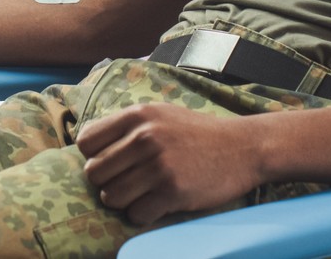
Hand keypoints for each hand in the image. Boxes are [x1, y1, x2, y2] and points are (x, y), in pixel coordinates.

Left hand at [76, 102, 263, 225]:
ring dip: (123, 201)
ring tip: (142, 194)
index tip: (112, 162)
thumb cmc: (197, 134)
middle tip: (128, 182)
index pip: (86, 141)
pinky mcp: (173, 191)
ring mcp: (159, 165)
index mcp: (138, 115)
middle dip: (107, 182)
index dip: (94, 155)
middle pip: (94, 173)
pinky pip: (136, 214)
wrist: (243, 148)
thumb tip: (87, 146)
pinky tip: (158, 203)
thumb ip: (126, 127)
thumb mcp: (160, 115)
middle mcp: (145, 137)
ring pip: (111, 197)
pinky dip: (143, 214)